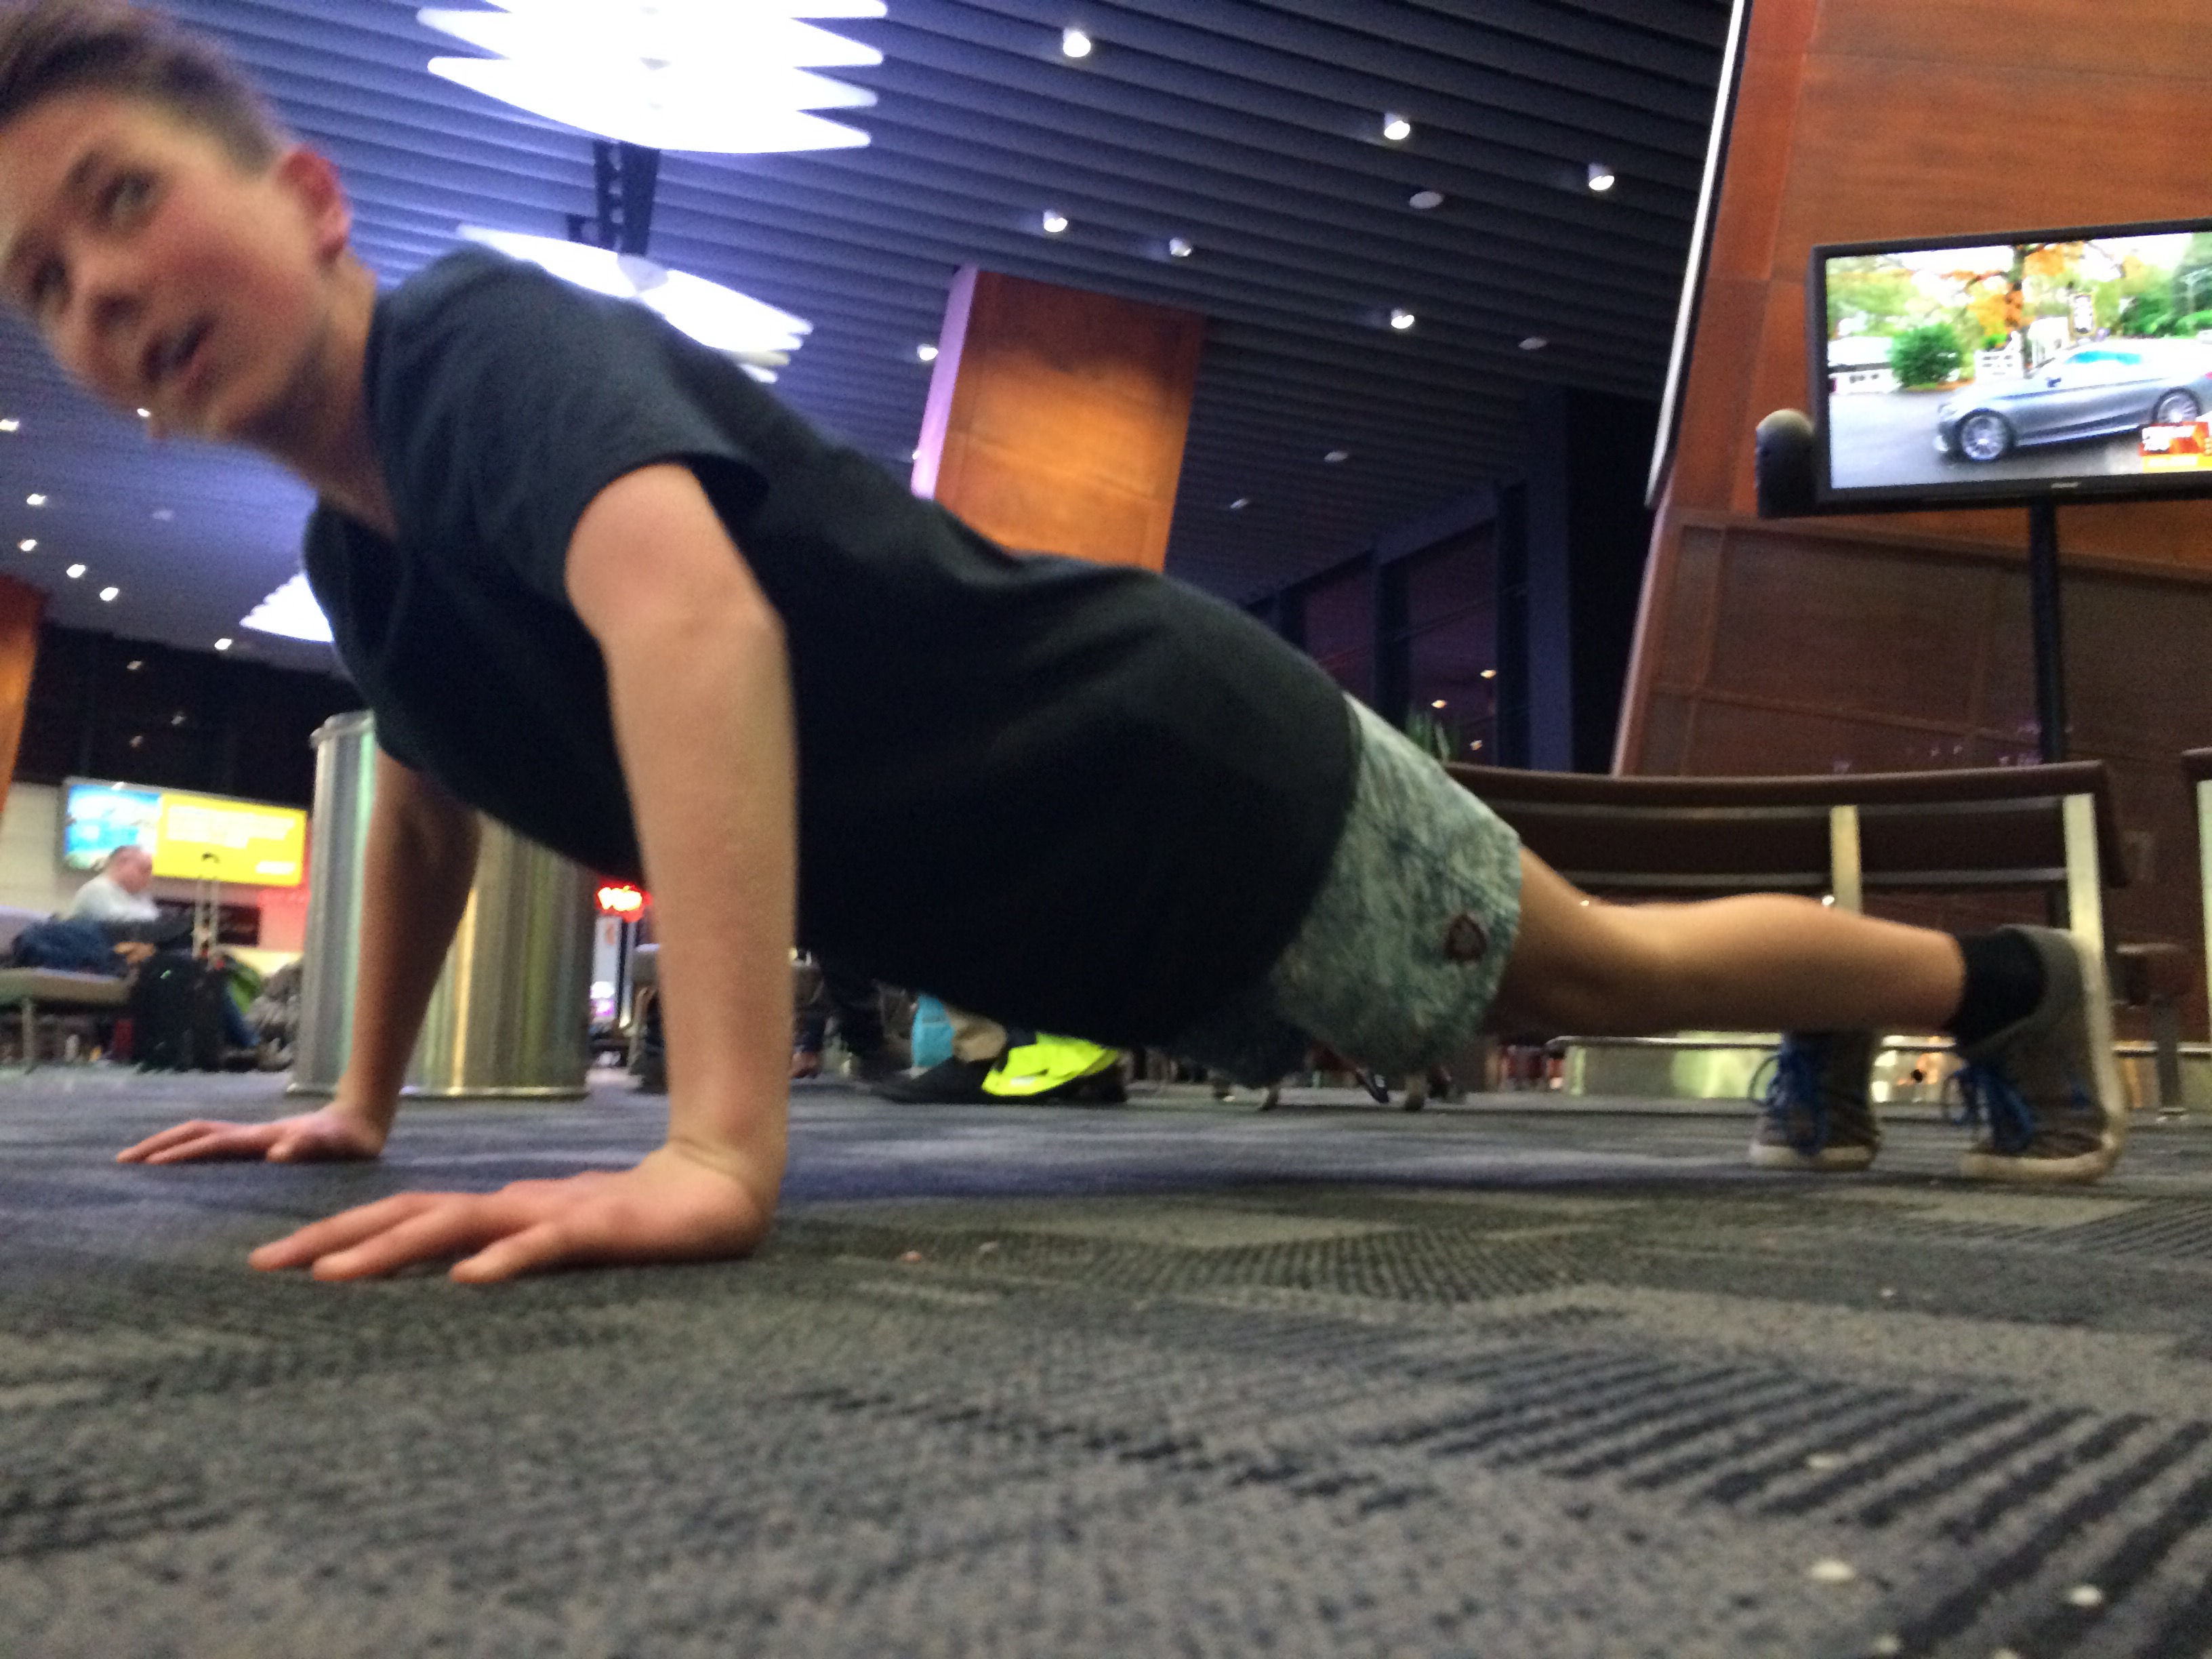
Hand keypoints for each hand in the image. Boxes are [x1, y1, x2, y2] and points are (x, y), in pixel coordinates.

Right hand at [117, 1103, 388, 1164]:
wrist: (362, 1120)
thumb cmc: (349, 1139)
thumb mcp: (335, 1146)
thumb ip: (309, 1146)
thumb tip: (278, 1153)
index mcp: (262, 1138)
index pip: (212, 1144)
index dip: (182, 1154)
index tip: (148, 1167)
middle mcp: (252, 1134)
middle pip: (195, 1133)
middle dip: (159, 1144)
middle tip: (122, 1162)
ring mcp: (253, 1136)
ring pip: (201, 1135)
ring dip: (168, 1144)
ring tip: (137, 1162)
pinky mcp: (259, 1143)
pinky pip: (213, 1144)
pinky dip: (188, 1149)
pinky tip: (179, 1165)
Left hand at [247, 1141, 774, 1282]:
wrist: (720, 1191)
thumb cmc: (636, 1225)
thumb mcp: (555, 1243)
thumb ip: (505, 1252)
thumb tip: (444, 1276)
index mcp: (500, 1211)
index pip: (405, 1217)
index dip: (339, 1234)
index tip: (273, 1264)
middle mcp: (513, 1205)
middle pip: (410, 1215)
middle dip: (334, 1239)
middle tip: (266, 1268)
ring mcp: (554, 1214)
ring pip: (460, 1225)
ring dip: (393, 1250)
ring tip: (335, 1278)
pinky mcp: (601, 1229)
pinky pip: (544, 1246)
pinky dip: (504, 1259)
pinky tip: (468, 1279)